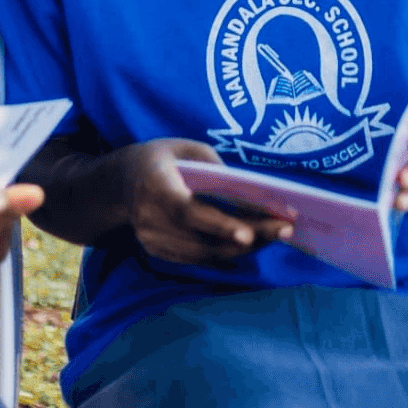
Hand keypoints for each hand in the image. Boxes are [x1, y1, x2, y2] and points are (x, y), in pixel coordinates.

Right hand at [123, 139, 292, 267]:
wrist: (121, 180)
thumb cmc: (163, 158)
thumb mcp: (186, 148)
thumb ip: (214, 166)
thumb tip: (249, 193)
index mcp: (153, 184)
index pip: (187, 211)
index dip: (218, 225)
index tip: (249, 233)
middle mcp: (147, 217)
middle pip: (203, 237)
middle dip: (249, 235)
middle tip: (285, 229)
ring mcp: (150, 239)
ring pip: (205, 253)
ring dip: (245, 247)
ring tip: (278, 234)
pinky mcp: (156, 252)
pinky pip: (198, 258)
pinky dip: (227, 252)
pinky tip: (254, 242)